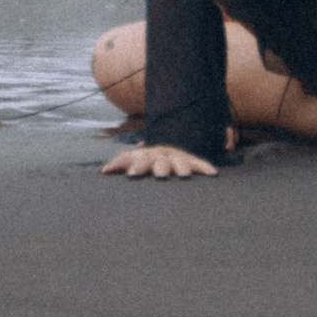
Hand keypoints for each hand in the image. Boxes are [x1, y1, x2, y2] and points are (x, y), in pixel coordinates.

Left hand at [102, 141, 217, 177]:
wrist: (169, 141)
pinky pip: (199, 164)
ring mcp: (178, 158)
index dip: (136, 167)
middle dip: (160, 168)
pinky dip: (205, 168)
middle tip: (160, 176)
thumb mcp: (133, 157)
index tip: (131, 175)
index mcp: (148, 156)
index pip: (141, 161)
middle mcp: (163, 156)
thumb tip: (103, 171)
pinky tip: (213, 173)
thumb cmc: (148, 156)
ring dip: (182, 168)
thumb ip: (119, 163)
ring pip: (181, 163)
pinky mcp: (191, 160)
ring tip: (183, 176)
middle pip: (161, 162)